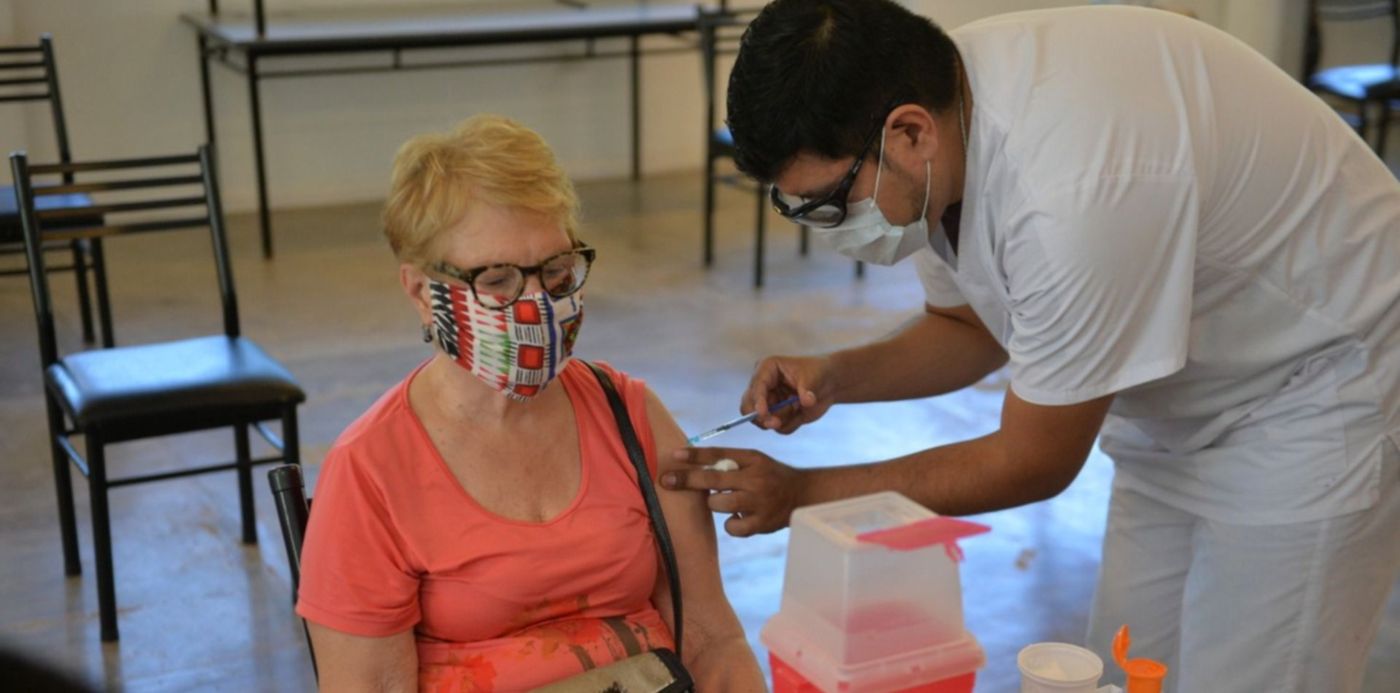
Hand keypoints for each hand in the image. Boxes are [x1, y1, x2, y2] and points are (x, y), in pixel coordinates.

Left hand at [660, 447, 805, 536]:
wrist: (801, 495)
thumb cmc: (769, 475)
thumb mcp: (754, 460)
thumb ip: (729, 461)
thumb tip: (692, 462)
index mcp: (752, 459)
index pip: (719, 453)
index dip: (695, 455)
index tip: (674, 455)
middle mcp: (755, 478)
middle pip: (714, 479)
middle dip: (687, 480)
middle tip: (666, 481)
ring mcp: (758, 502)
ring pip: (719, 504)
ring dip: (714, 504)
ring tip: (723, 501)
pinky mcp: (761, 523)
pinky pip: (732, 527)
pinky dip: (730, 524)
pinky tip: (738, 517)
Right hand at [742, 354, 836, 433]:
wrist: (830, 383)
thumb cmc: (818, 372)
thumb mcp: (813, 378)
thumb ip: (807, 392)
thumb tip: (806, 402)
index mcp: (767, 369)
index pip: (756, 387)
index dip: (757, 401)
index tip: (763, 414)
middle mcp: (762, 386)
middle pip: (747, 406)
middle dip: (761, 417)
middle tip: (776, 423)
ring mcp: (768, 402)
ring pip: (762, 420)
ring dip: (781, 420)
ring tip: (798, 408)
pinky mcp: (776, 415)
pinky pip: (777, 428)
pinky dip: (790, 424)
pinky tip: (800, 413)